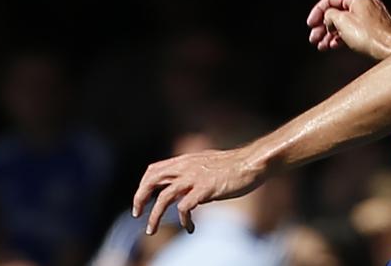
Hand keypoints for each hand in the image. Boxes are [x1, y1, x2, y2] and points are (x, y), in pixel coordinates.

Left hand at [132, 148, 262, 234]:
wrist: (253, 162)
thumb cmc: (235, 166)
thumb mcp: (208, 164)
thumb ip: (193, 173)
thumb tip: (184, 189)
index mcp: (186, 160)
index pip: (154, 170)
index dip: (143, 185)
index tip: (142, 201)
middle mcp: (186, 167)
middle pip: (152, 180)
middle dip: (140, 198)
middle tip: (137, 214)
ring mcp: (195, 178)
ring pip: (164, 198)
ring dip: (154, 216)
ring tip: (150, 231)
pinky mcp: (206, 189)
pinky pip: (184, 208)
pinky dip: (183, 220)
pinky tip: (190, 227)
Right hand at [306, 0, 390, 60]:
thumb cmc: (372, 37)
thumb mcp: (343, 22)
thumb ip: (330, 15)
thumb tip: (328, 17)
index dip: (317, 11)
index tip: (311, 23)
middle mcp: (365, 3)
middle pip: (337, 11)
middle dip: (323, 25)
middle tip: (314, 37)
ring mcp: (370, 16)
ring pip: (344, 22)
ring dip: (330, 33)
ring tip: (321, 45)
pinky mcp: (373, 28)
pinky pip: (353, 29)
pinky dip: (342, 36)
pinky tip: (334, 45)